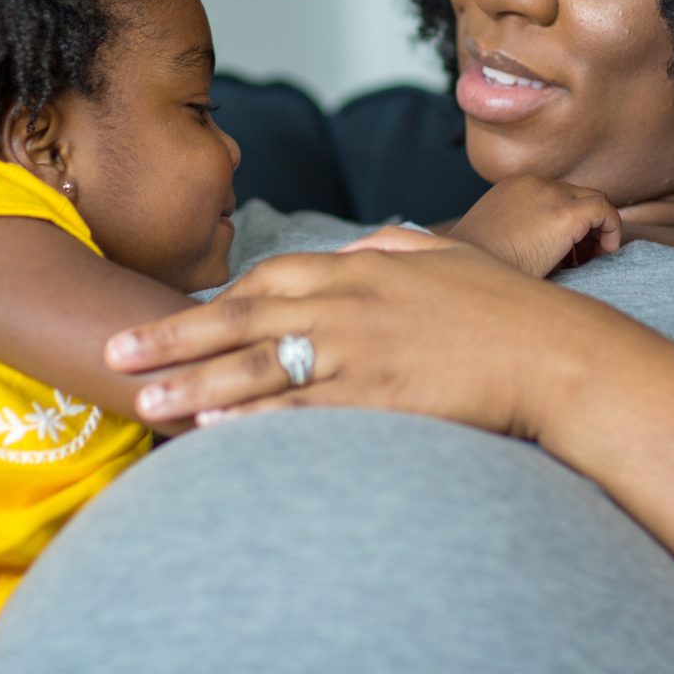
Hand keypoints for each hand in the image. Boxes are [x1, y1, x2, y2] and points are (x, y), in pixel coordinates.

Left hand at [104, 234, 644, 437]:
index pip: (271, 276)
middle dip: (173, 337)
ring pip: (258, 365)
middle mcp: (350, 302)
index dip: (217, 300)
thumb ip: (396, 248)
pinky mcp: (376, 398)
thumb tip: (364, 244)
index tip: (177, 317)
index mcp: (364, 267)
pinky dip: (251, 417)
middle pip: (242, 318)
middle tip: (115, 354)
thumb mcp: (448, 258)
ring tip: (142, 400)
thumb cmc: (510, 310)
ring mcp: (360, 350)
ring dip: (193, 383)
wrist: (558, 356)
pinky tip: (212, 428)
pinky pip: (300, 408)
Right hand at [446, 174, 622, 275]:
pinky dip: (611, 228)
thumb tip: (542, 250)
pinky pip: (604, 210)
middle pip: (573, 195)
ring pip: (591, 200)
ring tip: (592, 257)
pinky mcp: (566, 213)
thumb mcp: (494, 240)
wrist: (470, 276)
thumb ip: (518, 233)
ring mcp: (549, 195)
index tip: (564, 251)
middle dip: (582, 225)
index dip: (564, 222)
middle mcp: (531, 184)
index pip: (552, 195)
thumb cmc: (479, 270)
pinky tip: (606, 251)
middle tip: (579, 257)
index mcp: (510, 189)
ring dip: (597, 228)